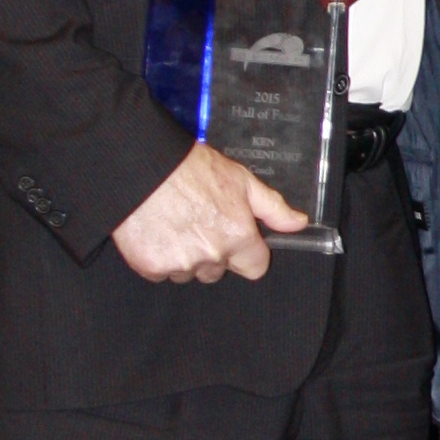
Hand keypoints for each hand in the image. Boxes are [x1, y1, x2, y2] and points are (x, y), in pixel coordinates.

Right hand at [112, 140, 305, 284]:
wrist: (141, 166)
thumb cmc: (190, 169)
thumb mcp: (240, 180)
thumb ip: (272, 207)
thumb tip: (298, 223)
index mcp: (237, 237)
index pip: (255, 267)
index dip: (247, 252)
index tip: (234, 236)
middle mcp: (212, 256)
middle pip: (219, 270)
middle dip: (213, 252)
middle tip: (197, 221)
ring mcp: (180, 265)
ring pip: (189, 273)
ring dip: (185, 256)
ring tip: (174, 222)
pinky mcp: (151, 267)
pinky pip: (161, 272)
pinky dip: (158, 256)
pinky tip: (156, 230)